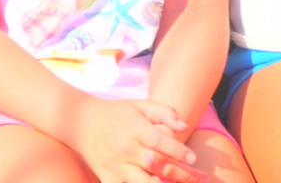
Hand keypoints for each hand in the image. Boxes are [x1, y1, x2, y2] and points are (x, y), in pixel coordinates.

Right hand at [68, 98, 204, 182]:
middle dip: (181, 174)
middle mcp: (126, 148)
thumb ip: (164, 112)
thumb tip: (184, 125)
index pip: (160, 141)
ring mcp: (116, 165)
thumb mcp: (140, 105)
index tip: (193, 158)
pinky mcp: (106, 177)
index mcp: (135, 129)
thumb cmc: (116, 112)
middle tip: (202, 179)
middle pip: (156, 165)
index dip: (178, 150)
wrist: (78, 121)